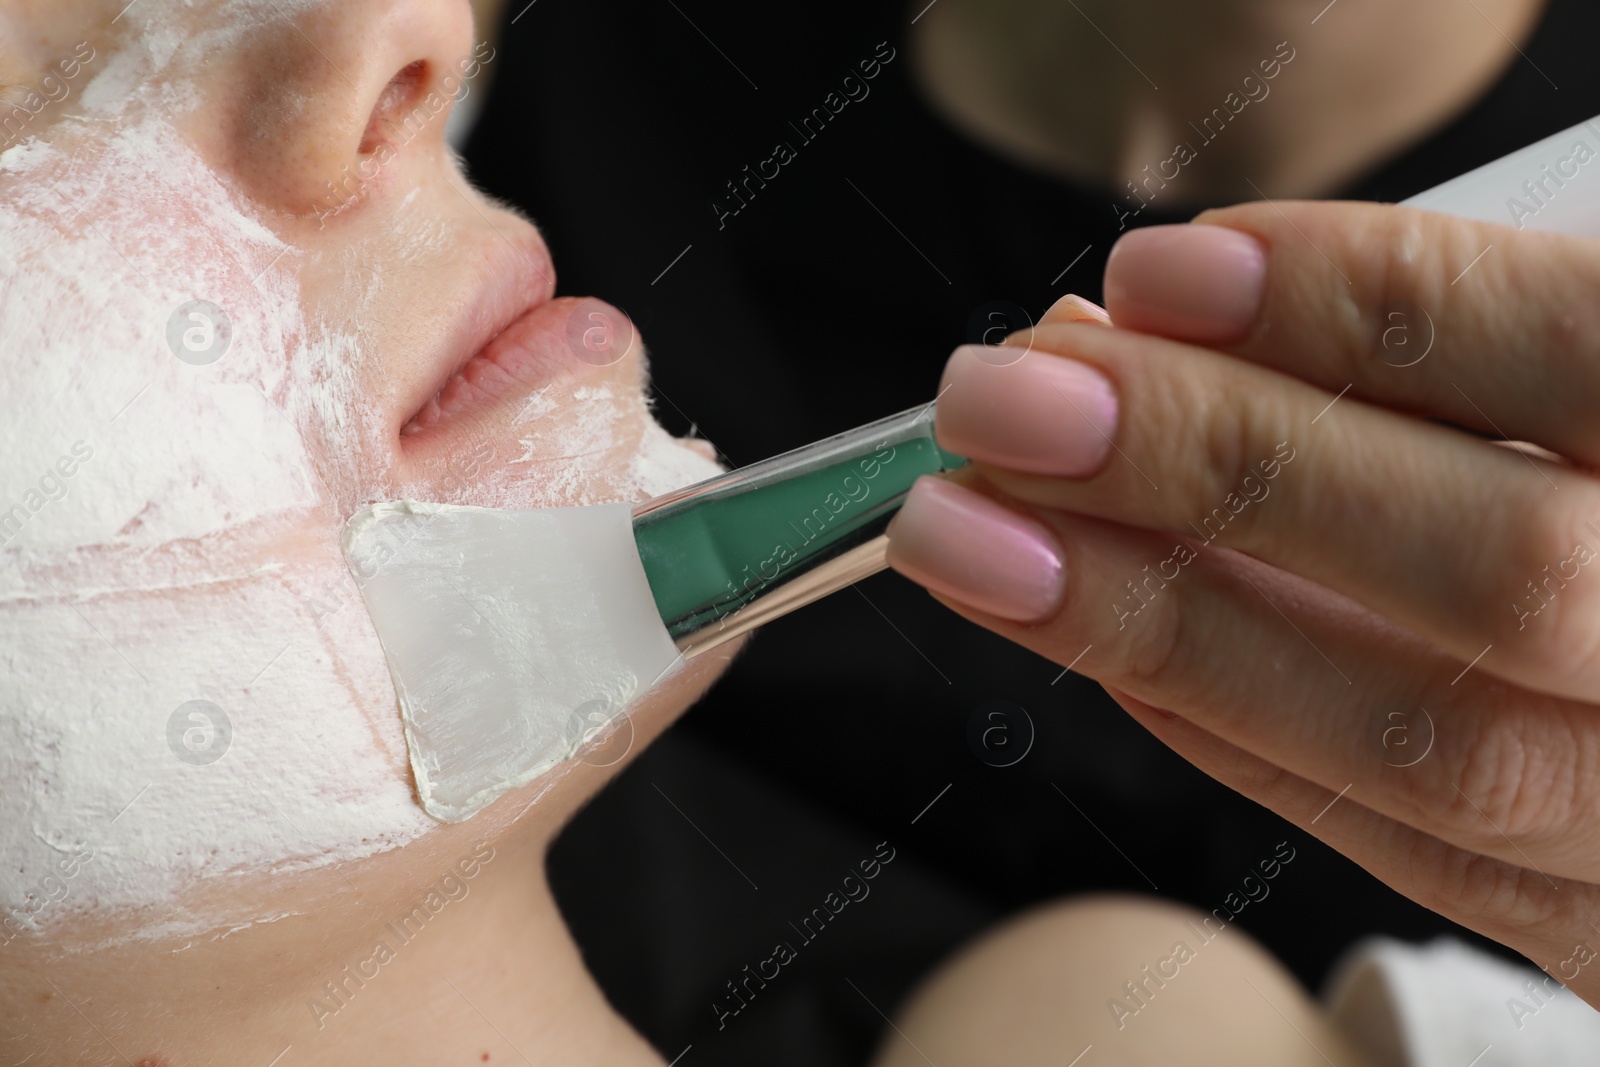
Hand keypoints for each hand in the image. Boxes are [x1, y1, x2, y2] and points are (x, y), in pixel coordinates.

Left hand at [885, 202, 1599, 1006]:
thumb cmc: (1590, 478)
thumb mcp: (1551, 378)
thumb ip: (1406, 354)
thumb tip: (1137, 326)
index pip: (1581, 354)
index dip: (1363, 305)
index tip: (1152, 274)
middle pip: (1496, 570)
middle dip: (1214, 465)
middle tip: (998, 401)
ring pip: (1424, 742)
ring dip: (1152, 619)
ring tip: (968, 532)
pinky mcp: (1583, 915)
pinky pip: (1388, 837)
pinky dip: (1212, 718)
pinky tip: (1079, 625)